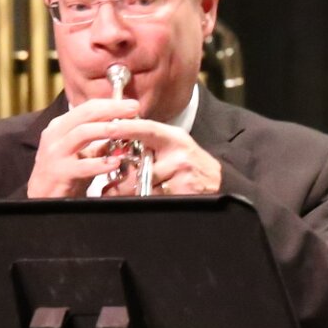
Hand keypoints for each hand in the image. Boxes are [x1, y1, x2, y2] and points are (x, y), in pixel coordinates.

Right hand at [26, 94, 147, 196]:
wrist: (42, 195)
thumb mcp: (82, 153)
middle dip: (112, 109)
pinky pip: (82, 166)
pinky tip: (116, 162)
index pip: (87, 108)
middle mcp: (56, 135)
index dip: (110, 104)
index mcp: (61, 126)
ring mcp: (55, 153)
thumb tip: (124, 133)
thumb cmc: (64, 173)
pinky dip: (100, 164)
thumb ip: (100, 143)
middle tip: (133, 109)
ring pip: (81, 133)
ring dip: (105, 129)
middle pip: (85, 114)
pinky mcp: (59, 172)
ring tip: (123, 129)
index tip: (131, 104)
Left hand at [89, 121, 223, 196]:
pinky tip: (162, 196)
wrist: (218, 180)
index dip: (127, 127)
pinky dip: (153, 200)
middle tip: (113, 186)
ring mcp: (184, 173)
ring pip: (147, 187)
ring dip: (140, 193)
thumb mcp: (174, 146)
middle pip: (142, 167)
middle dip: (126, 180)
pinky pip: (158, 198)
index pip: (148, 129)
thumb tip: (116, 148)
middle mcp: (179, 154)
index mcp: (174, 138)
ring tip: (144, 192)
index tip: (109, 128)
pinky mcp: (186, 191)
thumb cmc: (190, 163)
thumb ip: (149, 142)